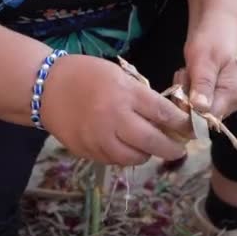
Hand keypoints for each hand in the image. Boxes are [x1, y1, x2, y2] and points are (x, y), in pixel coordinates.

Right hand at [39, 55, 190, 165]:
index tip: (191, 129)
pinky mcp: (87, 151)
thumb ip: (143, 97)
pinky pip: (115, 160)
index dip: (181, 124)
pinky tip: (128, 147)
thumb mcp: (120, 76)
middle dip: (172, 149)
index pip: (163, 114)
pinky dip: (126, 156)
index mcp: (125, 94)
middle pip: (153, 142)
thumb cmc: (87, 75)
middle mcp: (114, 118)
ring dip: (147, 154)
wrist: (45, 87)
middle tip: (180, 150)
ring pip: (135, 157)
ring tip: (151, 147)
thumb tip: (169, 118)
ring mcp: (99, 138)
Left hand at [184, 10, 236, 118]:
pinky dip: (182, 89)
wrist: (219, 26)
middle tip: (187, 73)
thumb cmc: (215, 38)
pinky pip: (187, 102)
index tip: (183, 88)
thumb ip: (203, 84)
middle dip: (184, 98)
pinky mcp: (207, 98)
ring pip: (188, 109)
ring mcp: (216, 102)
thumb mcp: (206, 59)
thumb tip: (200, 108)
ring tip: (188, 70)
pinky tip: (187, 73)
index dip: (188, 111)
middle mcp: (225, 106)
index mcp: (230, 98)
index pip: (205, 121)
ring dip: (182, 91)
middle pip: (195, 117)